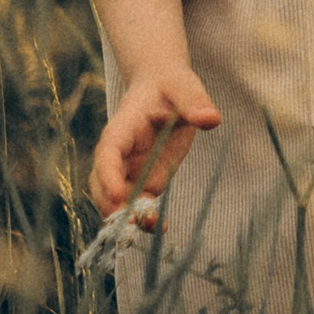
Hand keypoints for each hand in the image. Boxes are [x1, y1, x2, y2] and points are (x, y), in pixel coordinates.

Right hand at [90, 67, 222, 217]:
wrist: (166, 88)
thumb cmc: (171, 85)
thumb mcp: (184, 86)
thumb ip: (195, 101)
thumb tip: (211, 119)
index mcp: (122, 128)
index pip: (108, 153)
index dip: (108, 175)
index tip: (117, 194)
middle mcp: (121, 154)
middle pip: (102, 183)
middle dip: (111, 204)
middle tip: (130, 221)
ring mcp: (131, 170)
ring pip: (117, 199)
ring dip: (127, 216)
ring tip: (150, 226)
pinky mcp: (147, 180)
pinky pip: (140, 203)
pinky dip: (146, 218)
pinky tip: (162, 228)